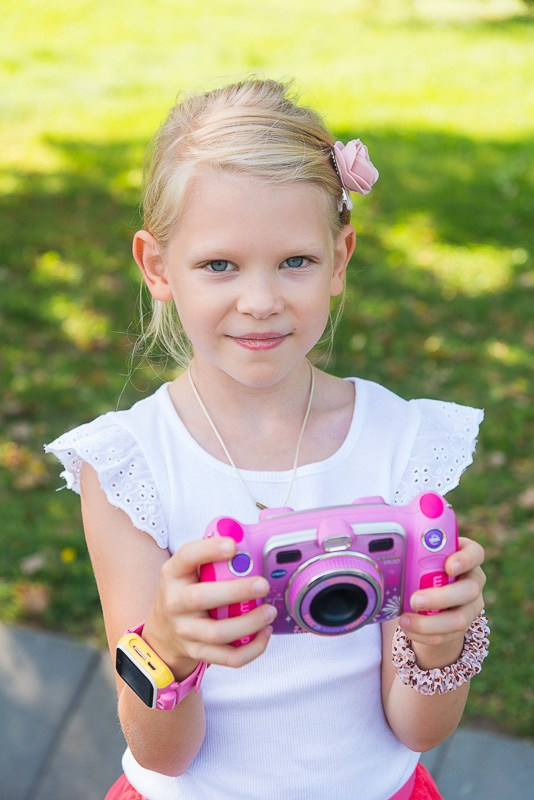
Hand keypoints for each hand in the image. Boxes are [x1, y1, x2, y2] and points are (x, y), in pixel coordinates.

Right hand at [142, 536, 276, 678]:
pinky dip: (251, 649)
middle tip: (263, 584)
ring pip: (218, 632)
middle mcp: (174, 602)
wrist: (163, 631)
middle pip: (202, 598)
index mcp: (173, 574)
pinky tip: (264, 634)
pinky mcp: (198, 653)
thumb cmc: (185, 591)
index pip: (186, 557)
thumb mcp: (188, 570)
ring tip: (270, 611)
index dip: (208, 550)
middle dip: (236, 591)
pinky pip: (228, 657)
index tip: (232, 545)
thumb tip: (248, 544)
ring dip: (249, 623)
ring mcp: (185, 631)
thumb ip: (212, 557)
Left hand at [399, 537, 485, 669]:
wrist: (428, 594)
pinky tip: (408, 629)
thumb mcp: (420, 557)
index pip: (475, 553)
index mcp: (465, 556)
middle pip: (469, 590)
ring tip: (405, 620)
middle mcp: (473, 580)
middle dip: (441, 597)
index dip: (465, 560)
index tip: (448, 566)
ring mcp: (471, 605)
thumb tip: (389, 551)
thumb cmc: (422, 567)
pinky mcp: (462, 626)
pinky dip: (425, 635)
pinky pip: (447, 636)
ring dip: (430, 623)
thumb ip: (413, 553)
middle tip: (414, 600)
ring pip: (460, 619)